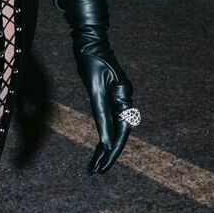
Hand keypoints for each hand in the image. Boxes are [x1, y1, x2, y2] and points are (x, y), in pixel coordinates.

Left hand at [70, 25, 140, 174]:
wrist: (89, 40)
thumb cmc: (91, 61)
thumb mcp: (95, 89)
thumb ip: (101, 114)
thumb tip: (105, 140)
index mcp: (124, 97)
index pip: (121, 131)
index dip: (112, 151)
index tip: (102, 167)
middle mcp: (124, 99)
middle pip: (118, 133)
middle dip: (107, 154)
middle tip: (95, 172)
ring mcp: (118, 98)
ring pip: (113, 129)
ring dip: (104, 147)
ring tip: (93, 166)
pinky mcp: (109, 96)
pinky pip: (107, 120)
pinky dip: (102, 133)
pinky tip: (97, 147)